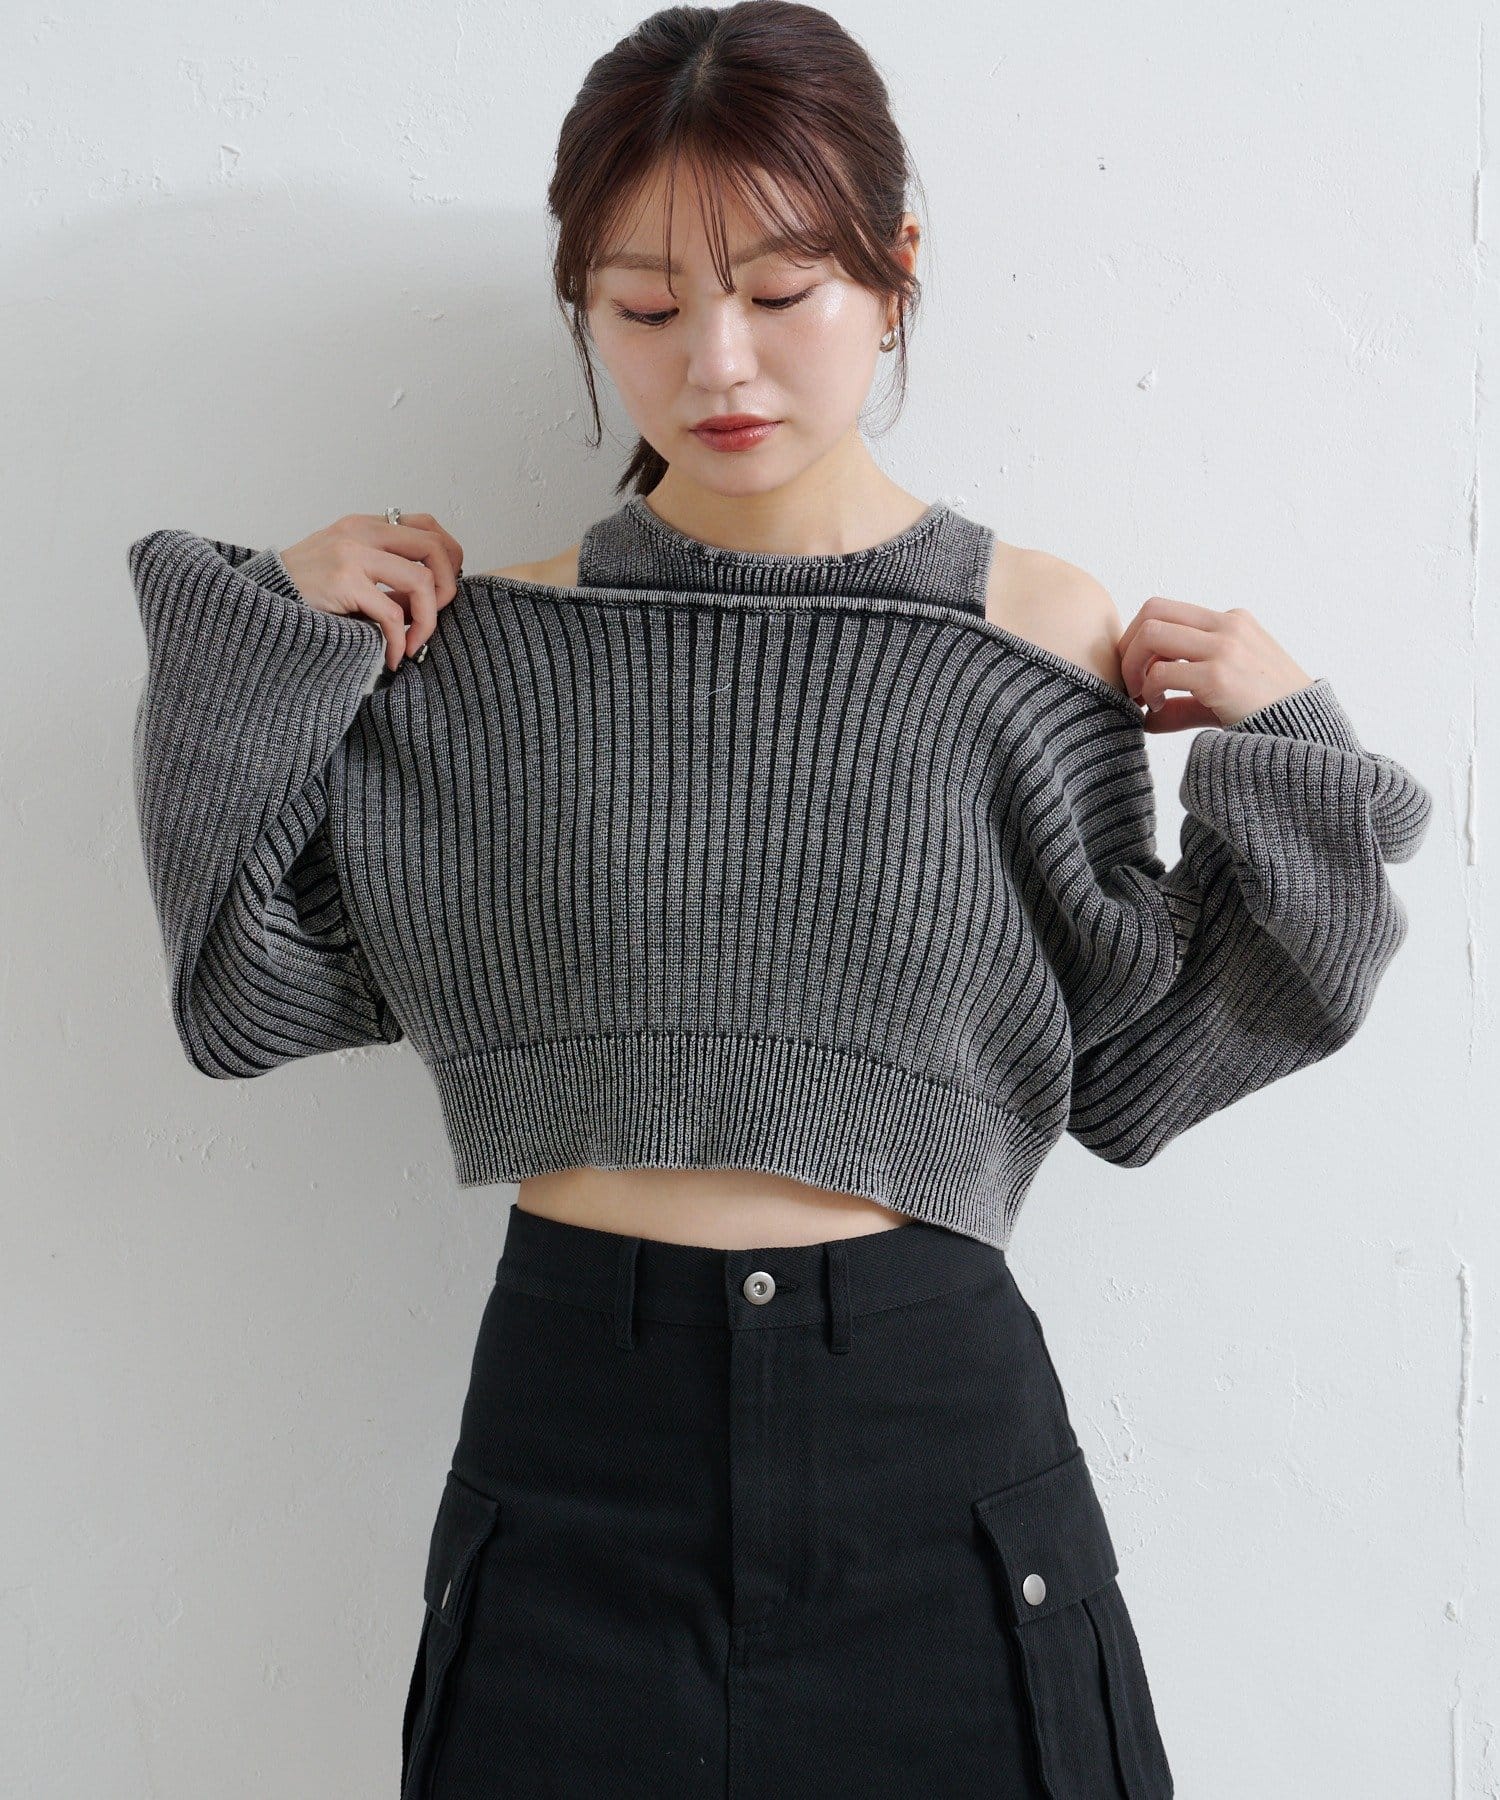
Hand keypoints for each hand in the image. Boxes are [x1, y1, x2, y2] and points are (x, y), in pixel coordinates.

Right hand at [279, 512, 465, 671]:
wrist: (253, 600)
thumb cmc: (299, 591)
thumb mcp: (344, 568)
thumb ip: (383, 575)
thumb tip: (427, 602)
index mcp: (364, 525)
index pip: (427, 525)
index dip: (449, 555)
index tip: (445, 589)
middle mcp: (360, 532)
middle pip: (434, 548)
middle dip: (447, 588)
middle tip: (436, 617)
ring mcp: (352, 555)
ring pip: (420, 582)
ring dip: (427, 621)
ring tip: (413, 644)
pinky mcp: (342, 583)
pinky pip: (392, 616)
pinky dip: (399, 642)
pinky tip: (391, 657)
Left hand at [1116, 595, 1314, 731]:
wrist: (1306, 733)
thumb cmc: (1267, 714)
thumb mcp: (1223, 696)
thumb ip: (1183, 702)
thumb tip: (1146, 720)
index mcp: (1231, 622)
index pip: (1166, 609)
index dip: (1139, 638)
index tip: (1136, 672)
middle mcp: (1228, 625)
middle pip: (1152, 610)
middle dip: (1128, 646)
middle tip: (1129, 682)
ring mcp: (1225, 647)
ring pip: (1151, 633)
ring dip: (1133, 666)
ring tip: (1142, 696)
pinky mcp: (1219, 675)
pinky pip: (1161, 672)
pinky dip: (1150, 691)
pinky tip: (1157, 710)